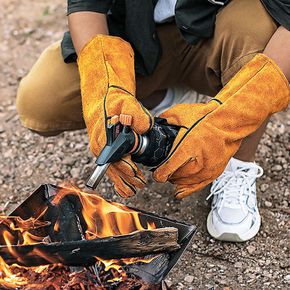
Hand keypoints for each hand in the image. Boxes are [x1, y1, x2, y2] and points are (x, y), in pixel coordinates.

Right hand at [78, 35, 153, 196]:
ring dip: (124, 182)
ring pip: (112, 171)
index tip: (136, 172)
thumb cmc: (114, 102)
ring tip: (136, 189)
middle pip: (114, 167)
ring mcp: (102, 151)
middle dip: (128, 177)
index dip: (126, 166)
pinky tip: (126, 190)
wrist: (104, 101)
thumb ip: (134, 113)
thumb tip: (142, 127)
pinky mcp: (106, 153)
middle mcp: (100, 146)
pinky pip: (111, 170)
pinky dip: (118, 181)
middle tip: (141, 184)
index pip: (115, 156)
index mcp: (104, 136)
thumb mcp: (126, 102)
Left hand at [153, 54, 288, 198]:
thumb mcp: (181, 113)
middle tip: (163, 168)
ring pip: (185, 182)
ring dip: (176, 179)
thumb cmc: (206, 116)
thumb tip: (154, 124)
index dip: (158, 174)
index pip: (168, 170)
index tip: (155, 173)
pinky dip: (186, 189)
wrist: (230, 121)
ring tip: (172, 173)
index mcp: (187, 148)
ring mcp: (207, 170)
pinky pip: (197, 187)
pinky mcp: (214, 173)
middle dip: (167, 174)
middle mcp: (198, 162)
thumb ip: (165, 119)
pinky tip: (179, 191)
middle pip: (176, 178)